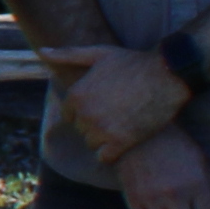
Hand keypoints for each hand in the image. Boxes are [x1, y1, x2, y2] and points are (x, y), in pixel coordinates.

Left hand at [59, 44, 195, 158]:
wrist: (167, 75)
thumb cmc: (133, 62)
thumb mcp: (98, 54)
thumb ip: (68, 55)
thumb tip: (42, 51)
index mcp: (76, 95)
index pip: (69, 115)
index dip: (85, 111)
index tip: (103, 105)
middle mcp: (85, 114)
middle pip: (81, 129)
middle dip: (94, 124)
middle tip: (116, 113)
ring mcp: (102, 129)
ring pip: (92, 144)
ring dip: (104, 139)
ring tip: (122, 125)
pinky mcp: (121, 142)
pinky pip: (105, 157)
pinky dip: (112, 153)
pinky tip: (124, 141)